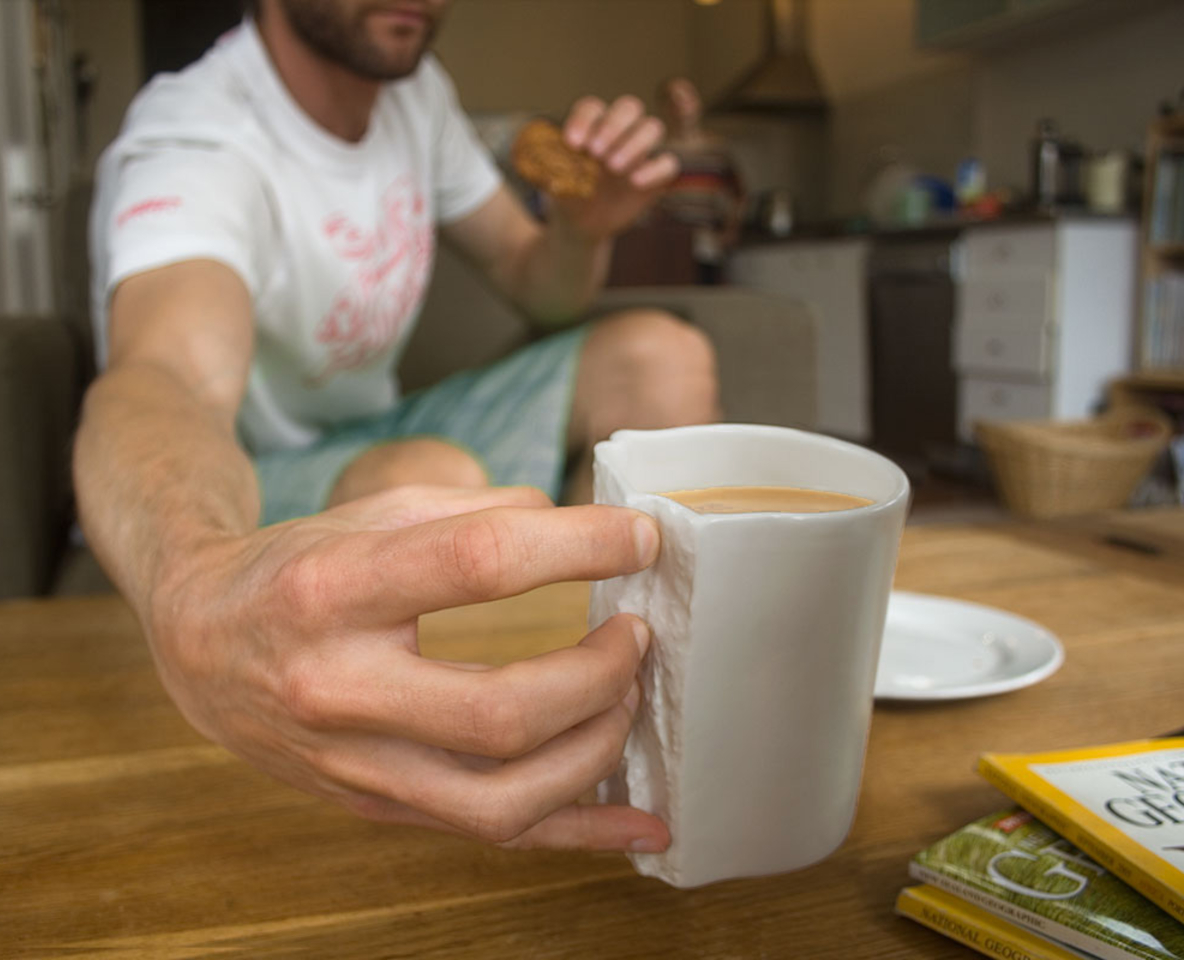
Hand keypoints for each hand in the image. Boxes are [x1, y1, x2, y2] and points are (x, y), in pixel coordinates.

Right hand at [144, 484, 668, 851]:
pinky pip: (489, 838)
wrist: (199, 641)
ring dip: (594, 752)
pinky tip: (642, 824)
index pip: (478, 565)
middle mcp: (337, 690)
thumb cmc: (298, 565)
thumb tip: (588, 532)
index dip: (579, 548)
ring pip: (501, 800)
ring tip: (625, 699)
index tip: (640, 539)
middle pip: (499, 713)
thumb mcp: (376, 511)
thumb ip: (482, 513)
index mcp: (334, 590)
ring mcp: (353, 765)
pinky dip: (578, 835)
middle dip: (598, 675)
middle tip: (636, 636)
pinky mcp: (373, 807)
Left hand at [557, 94, 678, 239]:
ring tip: (613, 167)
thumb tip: (551, 163)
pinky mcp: (657, 175)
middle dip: (614, 125)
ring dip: (634, 143)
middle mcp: (621, 131)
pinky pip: (668, 163)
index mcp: (593, 125)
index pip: (593, 108)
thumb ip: (553, 168)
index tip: (572, 145)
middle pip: (629, 107)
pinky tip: (634, 181)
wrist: (581, 224)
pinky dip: (654, 169)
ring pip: (652, 128)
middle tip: (596, 153)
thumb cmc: (568, 194)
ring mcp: (642, 151)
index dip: (584, 121)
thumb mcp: (554, 181)